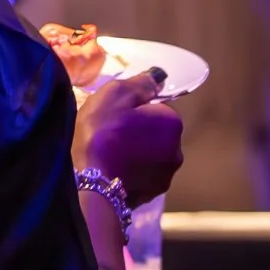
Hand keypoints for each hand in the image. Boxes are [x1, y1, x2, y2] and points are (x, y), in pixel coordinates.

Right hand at [73, 69, 182, 207]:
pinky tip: (111, 171)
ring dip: (135, 152)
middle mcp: (177, 149)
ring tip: (108, 155)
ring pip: (150, 155)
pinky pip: (143, 175)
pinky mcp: (153, 194)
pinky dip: (131, 171)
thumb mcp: (114, 96)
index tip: (114, 114)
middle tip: (109, 133)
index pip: (157, 106)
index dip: (134, 108)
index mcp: (171, 122)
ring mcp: (166, 175)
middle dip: (138, 131)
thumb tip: (159, 76)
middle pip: (155, 132)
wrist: (92, 185)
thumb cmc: (102, 135)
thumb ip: (140, 84)